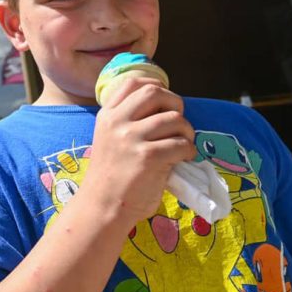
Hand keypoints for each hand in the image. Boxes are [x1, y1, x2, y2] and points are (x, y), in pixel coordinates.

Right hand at [87, 76, 194, 223]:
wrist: (102, 208)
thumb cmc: (111, 178)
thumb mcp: (110, 141)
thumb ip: (129, 123)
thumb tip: (166, 111)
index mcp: (107, 116)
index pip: (132, 83)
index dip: (155, 86)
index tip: (165, 101)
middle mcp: (117, 122)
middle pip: (155, 92)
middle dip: (175, 103)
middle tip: (178, 124)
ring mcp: (131, 138)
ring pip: (174, 118)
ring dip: (186, 131)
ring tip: (183, 145)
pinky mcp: (148, 156)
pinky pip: (180, 143)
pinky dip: (188, 151)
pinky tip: (182, 159)